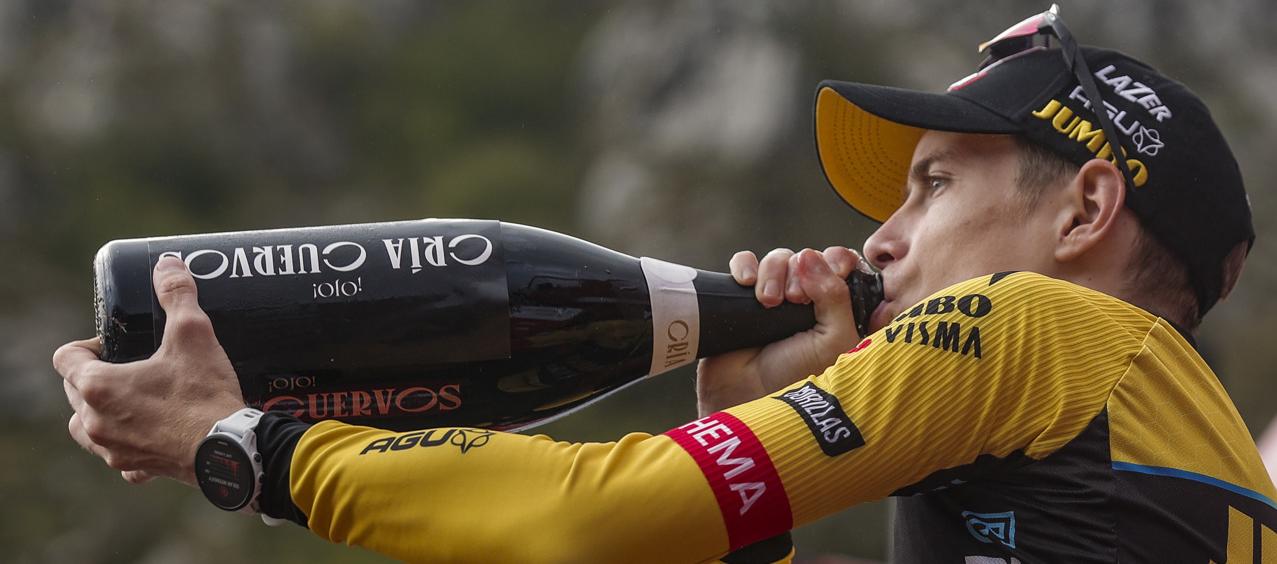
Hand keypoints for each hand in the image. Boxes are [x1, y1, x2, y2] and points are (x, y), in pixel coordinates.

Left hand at [52, 256, 244, 485]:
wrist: (228, 449)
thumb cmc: (204, 394)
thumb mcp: (193, 334)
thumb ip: (177, 295)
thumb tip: (168, 264)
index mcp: (98, 387)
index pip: (65, 358)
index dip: (86, 346)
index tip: (115, 344)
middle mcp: (94, 421)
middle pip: (73, 392)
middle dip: (94, 377)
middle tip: (130, 366)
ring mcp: (112, 449)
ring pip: (86, 427)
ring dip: (100, 412)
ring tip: (131, 400)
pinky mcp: (134, 467)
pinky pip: (117, 456)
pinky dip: (126, 445)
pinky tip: (148, 434)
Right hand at [696, 247, 860, 415]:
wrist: (746, 396)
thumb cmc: (796, 377)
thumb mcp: (833, 340)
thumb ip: (835, 295)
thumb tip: (810, 256)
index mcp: (836, 309)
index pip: (843, 265)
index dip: (837, 262)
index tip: (835, 271)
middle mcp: (806, 300)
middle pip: (807, 257)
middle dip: (801, 273)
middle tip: (796, 300)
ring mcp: (773, 297)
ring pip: (777, 258)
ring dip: (773, 273)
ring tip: (769, 303)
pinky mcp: (742, 297)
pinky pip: (744, 263)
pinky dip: (744, 266)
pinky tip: (744, 283)